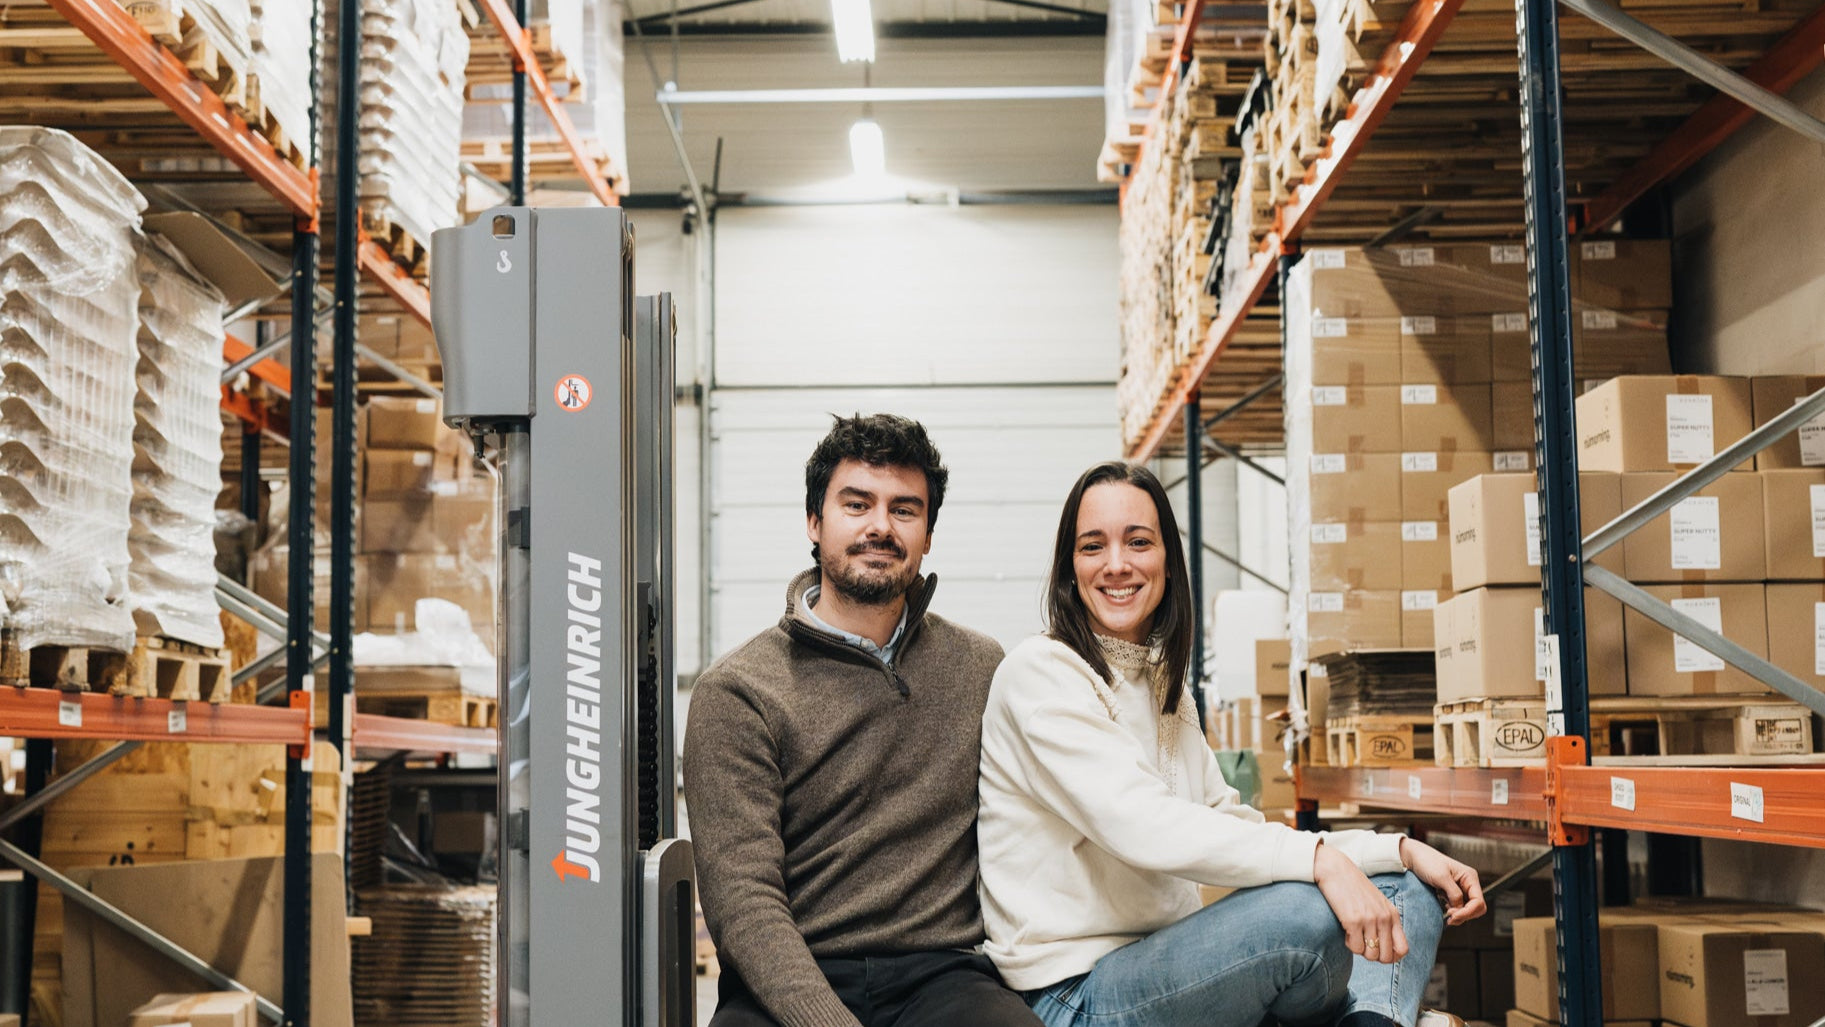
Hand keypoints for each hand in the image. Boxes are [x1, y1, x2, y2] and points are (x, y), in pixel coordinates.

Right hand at [1313, 843, 1406, 963]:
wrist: (1335, 869)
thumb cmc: (1354, 887)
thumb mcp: (1377, 903)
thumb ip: (1385, 922)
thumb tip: (1384, 951)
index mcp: (1392, 914)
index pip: (1402, 949)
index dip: (1391, 957)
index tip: (1378, 952)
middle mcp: (1384, 918)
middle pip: (1386, 957)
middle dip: (1373, 955)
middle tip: (1363, 943)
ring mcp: (1369, 919)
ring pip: (1370, 955)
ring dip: (1360, 950)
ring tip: (1354, 935)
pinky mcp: (1353, 920)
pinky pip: (1355, 947)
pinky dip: (1349, 944)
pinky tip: (1346, 930)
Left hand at [1400, 837, 1486, 925]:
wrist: (1413, 857)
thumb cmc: (1427, 861)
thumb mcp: (1441, 877)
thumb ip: (1454, 894)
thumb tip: (1460, 909)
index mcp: (1470, 877)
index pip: (1478, 902)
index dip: (1468, 912)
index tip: (1451, 915)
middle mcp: (1468, 884)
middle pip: (1476, 908)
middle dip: (1465, 915)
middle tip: (1449, 917)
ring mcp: (1461, 889)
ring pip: (1468, 910)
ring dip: (1458, 915)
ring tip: (1446, 914)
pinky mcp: (1452, 894)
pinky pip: (1458, 908)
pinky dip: (1454, 912)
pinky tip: (1444, 910)